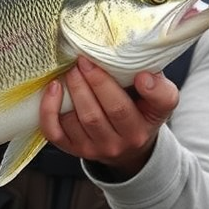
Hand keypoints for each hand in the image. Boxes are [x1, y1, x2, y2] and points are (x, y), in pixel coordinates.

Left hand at [40, 57, 179, 179]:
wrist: (127, 146)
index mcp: (145, 125)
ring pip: (78, 121)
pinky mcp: (74, 149)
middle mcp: (122, 142)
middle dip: (91, 82)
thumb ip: (158, 86)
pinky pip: (55, 132)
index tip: (140, 75)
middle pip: (103, 113)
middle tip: (84, 60)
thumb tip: (143, 74)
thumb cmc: (140, 111)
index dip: (147, 90)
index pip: (147, 108)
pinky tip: (53, 88)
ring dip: (71, 91)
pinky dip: (49, 110)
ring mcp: (95, 148)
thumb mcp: (159, 100)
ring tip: (70, 70)